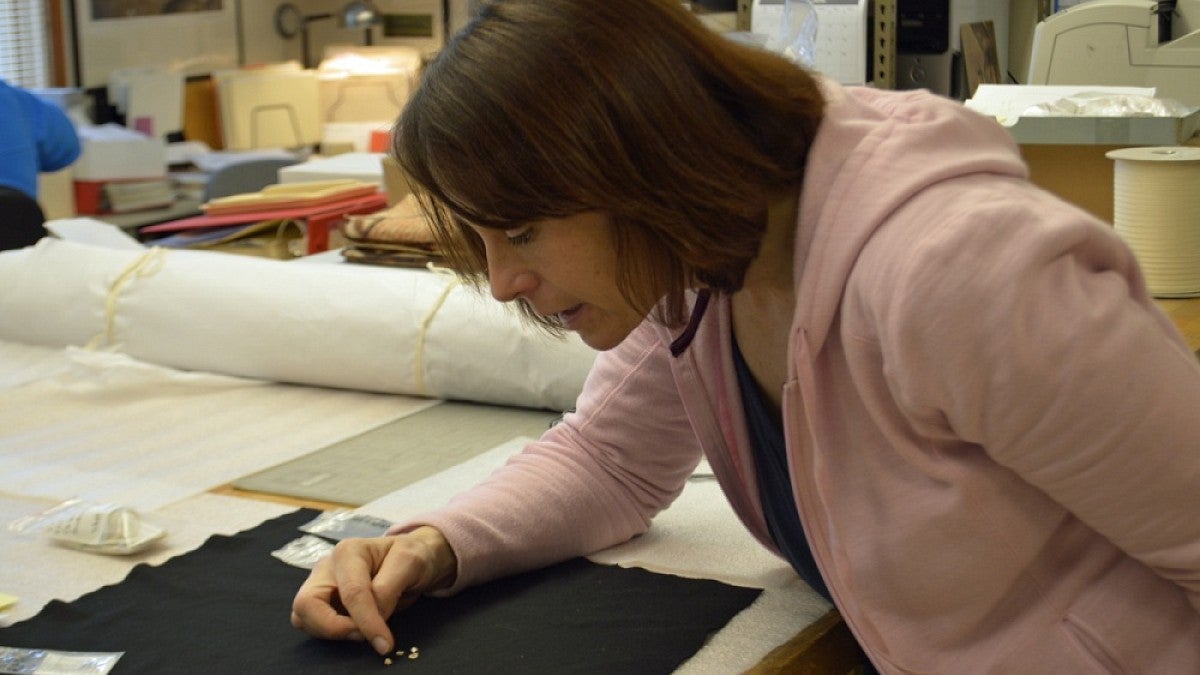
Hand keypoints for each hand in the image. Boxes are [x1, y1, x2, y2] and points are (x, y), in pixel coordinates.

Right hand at [290, 526, 456, 654]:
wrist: (411, 559)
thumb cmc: (411, 557)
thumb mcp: (410, 563)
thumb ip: (389, 588)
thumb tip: (374, 617)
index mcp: (349, 552)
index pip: (352, 593)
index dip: (367, 622)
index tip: (384, 643)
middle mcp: (327, 567)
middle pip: (307, 604)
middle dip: (333, 628)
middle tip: (363, 635)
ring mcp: (320, 584)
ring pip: (303, 617)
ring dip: (330, 632)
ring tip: (362, 631)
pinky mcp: (321, 602)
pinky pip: (311, 624)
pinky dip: (328, 633)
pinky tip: (354, 629)